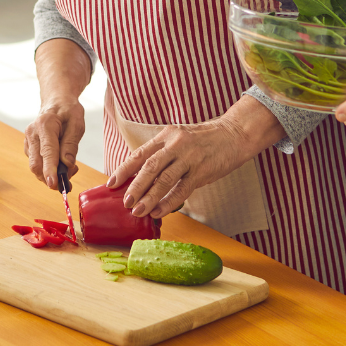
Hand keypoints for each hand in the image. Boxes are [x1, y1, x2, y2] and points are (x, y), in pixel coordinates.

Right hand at [24, 98, 84, 188]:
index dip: (50, 170)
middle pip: (36, 164)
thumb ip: (71, 144)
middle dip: (51, 178)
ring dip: (51, 174)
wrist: (57, 101)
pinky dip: (48, 169)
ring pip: (36, 166)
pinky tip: (61, 164)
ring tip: (70, 169)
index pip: (47, 151)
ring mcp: (28, 140)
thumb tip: (67, 164)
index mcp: (45, 124)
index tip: (53, 184)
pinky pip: (37, 163)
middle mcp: (32, 133)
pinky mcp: (29, 147)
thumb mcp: (77, 123)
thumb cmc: (68, 110)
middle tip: (69, 183)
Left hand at [106, 96, 283, 218]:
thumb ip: (163, 154)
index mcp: (167, 135)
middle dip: (135, 186)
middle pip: (150, 166)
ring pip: (164, 179)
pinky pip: (182, 189)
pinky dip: (168, 202)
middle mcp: (176, 144)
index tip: (111, 184)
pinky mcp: (202, 170)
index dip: (124, 170)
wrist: (234, 134)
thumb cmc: (204, 139)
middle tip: (125, 202)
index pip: (140, 153)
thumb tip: (140, 176)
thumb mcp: (180, 139)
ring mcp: (190, 157)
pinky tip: (159, 211)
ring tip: (137, 211)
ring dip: (149, 197)